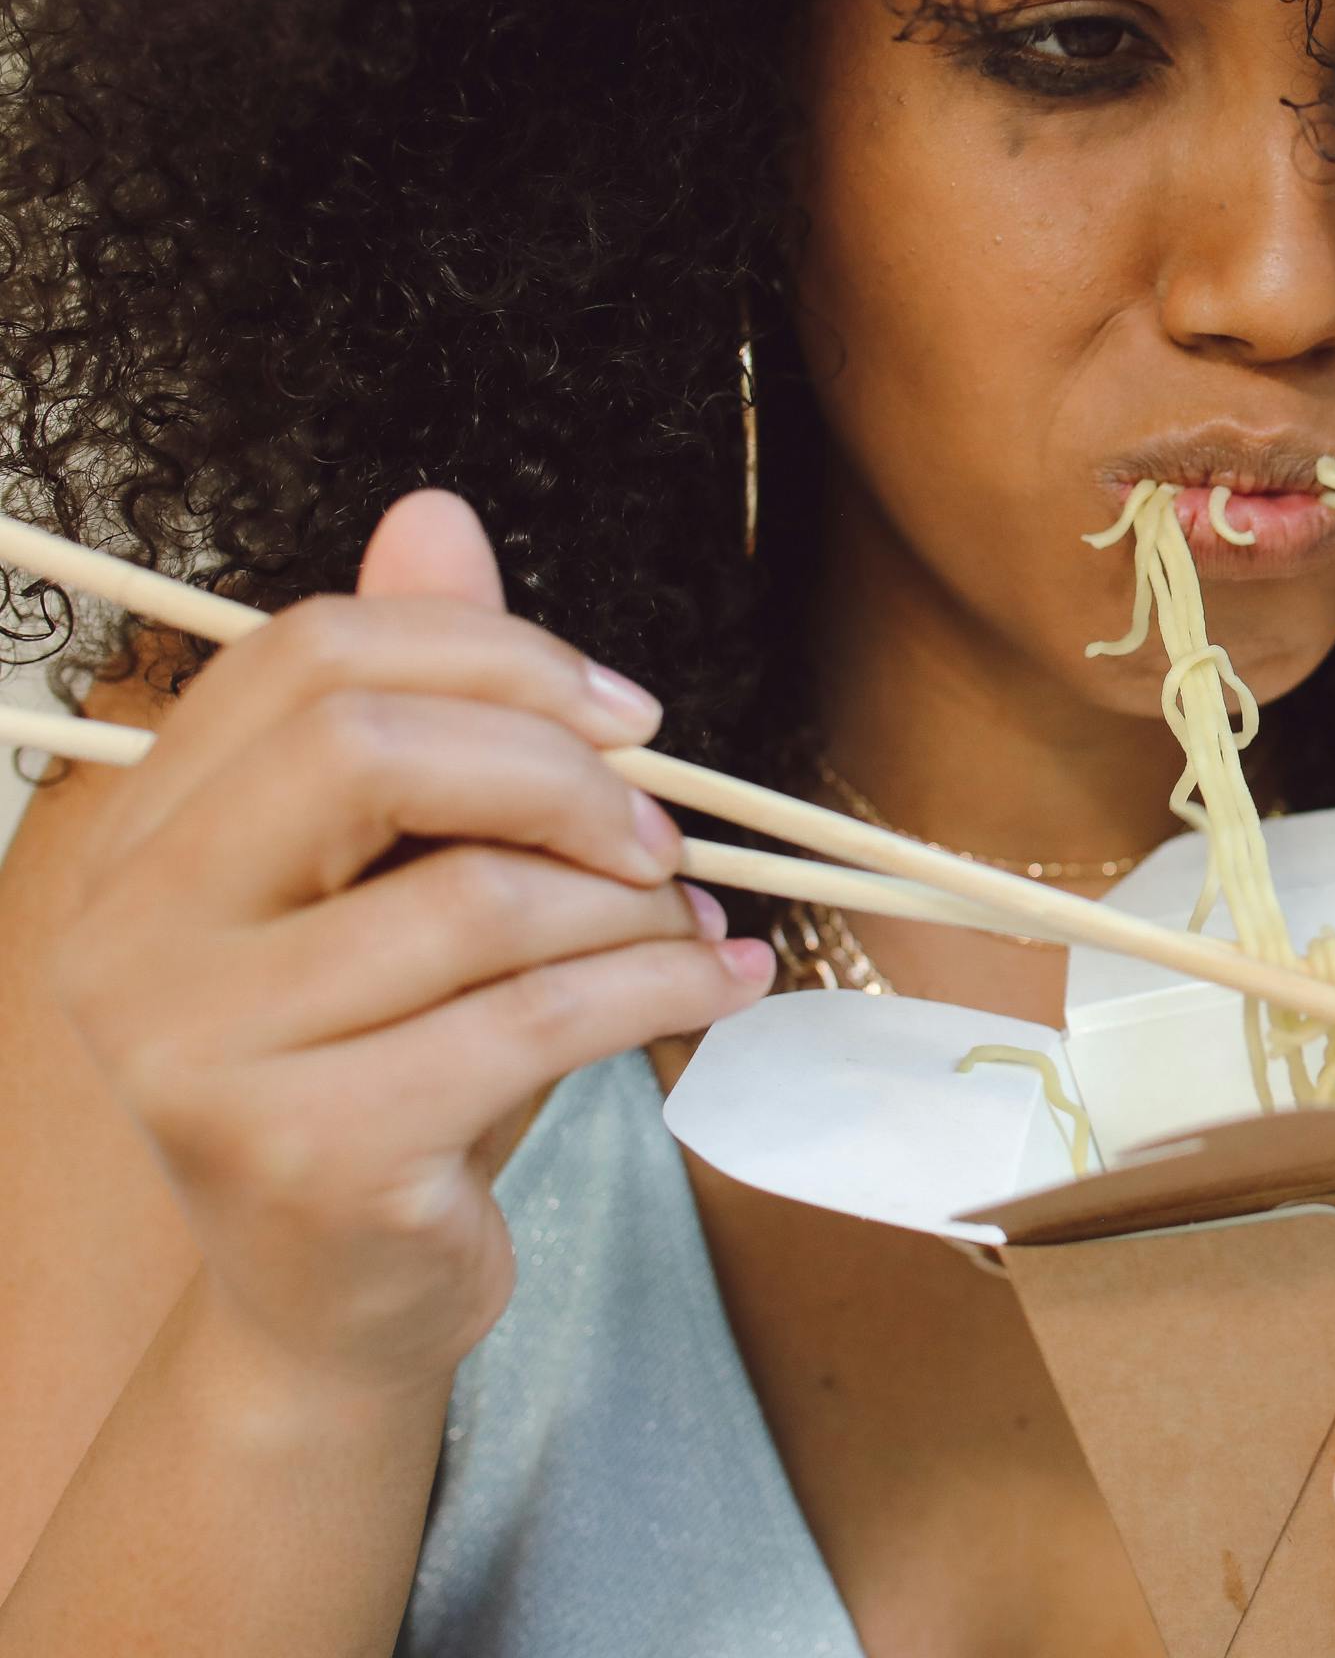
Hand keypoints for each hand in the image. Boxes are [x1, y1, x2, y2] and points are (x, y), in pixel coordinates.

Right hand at [41, 491, 773, 1397]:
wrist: (342, 1305)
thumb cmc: (388, 1071)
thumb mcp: (403, 882)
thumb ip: (418, 707)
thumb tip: (436, 512)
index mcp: (143, 841)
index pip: (307, 656)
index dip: (493, 654)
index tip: (626, 718)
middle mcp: (131, 937)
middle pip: (368, 745)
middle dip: (560, 768)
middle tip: (662, 831)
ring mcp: (203, 1055)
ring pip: (479, 894)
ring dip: (634, 905)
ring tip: (696, 928)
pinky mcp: (310, 1153)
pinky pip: (535, 1019)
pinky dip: (663, 990)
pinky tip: (722, 987)